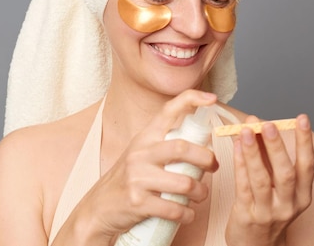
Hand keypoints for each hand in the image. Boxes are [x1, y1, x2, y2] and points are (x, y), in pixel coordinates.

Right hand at [71, 90, 219, 241]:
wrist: (99, 206)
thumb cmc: (129, 178)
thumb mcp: (142, 153)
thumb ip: (165, 144)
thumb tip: (202, 139)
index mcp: (145, 137)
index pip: (169, 110)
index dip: (192, 99)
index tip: (212, 99)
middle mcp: (140, 153)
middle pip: (182, 148)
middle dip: (206, 158)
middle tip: (214, 166)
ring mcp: (137, 177)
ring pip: (184, 183)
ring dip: (200, 192)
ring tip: (200, 195)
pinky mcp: (138, 202)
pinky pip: (174, 209)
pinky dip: (187, 214)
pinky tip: (188, 213)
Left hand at [225, 114, 313, 245]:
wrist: (256, 245)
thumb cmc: (267, 209)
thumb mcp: (278, 187)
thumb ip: (270, 158)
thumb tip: (259, 126)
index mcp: (302, 195)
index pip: (307, 165)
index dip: (305, 141)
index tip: (301, 119)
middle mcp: (289, 204)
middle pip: (286, 172)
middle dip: (276, 146)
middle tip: (267, 124)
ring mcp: (269, 212)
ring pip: (262, 179)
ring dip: (253, 152)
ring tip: (245, 130)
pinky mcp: (247, 215)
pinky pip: (243, 186)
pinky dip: (239, 164)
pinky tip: (236, 148)